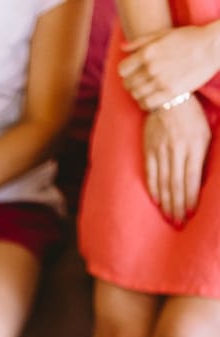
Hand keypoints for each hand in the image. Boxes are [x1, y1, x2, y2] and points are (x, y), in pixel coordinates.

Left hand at [120, 26, 219, 111]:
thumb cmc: (188, 38)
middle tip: (140, 82)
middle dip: (131, 83)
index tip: (132, 72)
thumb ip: (141, 41)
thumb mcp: (164, 33)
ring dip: (138, 94)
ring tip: (146, 90)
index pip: (122, 70)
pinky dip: (145, 103)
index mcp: (147, 52)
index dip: (125, 72)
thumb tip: (123, 48)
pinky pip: (147, 104)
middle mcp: (151, 68)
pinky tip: (151, 98)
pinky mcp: (170, 93)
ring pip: (136, 96)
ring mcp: (160, 82)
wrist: (211, 47)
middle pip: (128, 84)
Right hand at [143, 99, 210, 222]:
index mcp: (195, 145)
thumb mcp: (205, 134)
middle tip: (180, 223)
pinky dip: (154, 190)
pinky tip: (158, 202)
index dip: (191, 198)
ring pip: (163, 182)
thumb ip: (202, 157)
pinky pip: (151, 174)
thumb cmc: (192, 116)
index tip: (191, 214)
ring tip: (170, 218)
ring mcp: (161, 149)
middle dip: (178, 206)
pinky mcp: (148, 149)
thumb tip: (199, 183)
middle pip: (177, 184)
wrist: (168, 96)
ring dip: (167, 203)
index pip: (192, 178)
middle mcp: (177, 149)